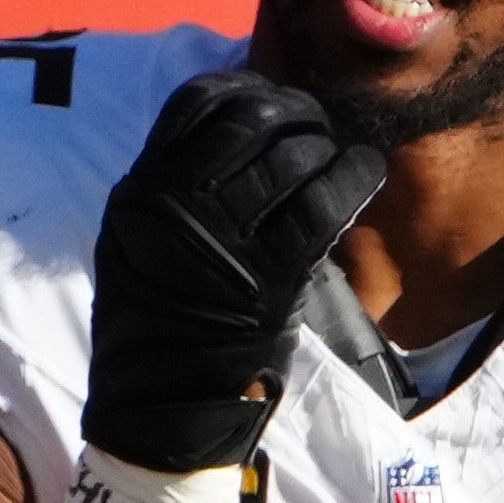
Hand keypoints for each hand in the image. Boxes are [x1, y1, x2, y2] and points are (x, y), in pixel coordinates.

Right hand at [79, 69, 384, 474]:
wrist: (159, 414)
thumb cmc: (157, 330)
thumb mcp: (140, 244)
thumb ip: (177, 188)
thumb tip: (243, 135)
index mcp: (141, 192)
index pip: (196, 102)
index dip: (245, 88)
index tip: (271, 99)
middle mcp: (175, 205)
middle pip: (251, 118)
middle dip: (296, 112)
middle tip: (316, 128)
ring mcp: (222, 240)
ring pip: (292, 156)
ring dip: (328, 145)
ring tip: (340, 154)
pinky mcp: (268, 276)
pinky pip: (322, 204)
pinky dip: (353, 176)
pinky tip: (363, 171)